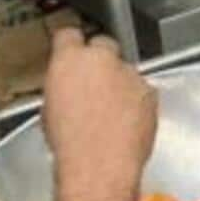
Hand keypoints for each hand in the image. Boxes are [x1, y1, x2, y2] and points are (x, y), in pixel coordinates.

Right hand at [42, 28, 155, 182]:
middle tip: (95, 85)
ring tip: (113, 113)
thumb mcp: (49, 110)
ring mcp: (129, 73)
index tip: (71, 54)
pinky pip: (142, 90)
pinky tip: (128, 123)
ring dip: (121, 84)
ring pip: (125, 70)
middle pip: (103, 45)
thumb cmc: (68, 144)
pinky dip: (137, 102)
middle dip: (100, 61)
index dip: (70, 45)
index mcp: (69, 60)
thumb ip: (62, 87)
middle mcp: (101, 59)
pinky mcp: (150, 91)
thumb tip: (69, 90)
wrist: (99, 165)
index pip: (68, 36)